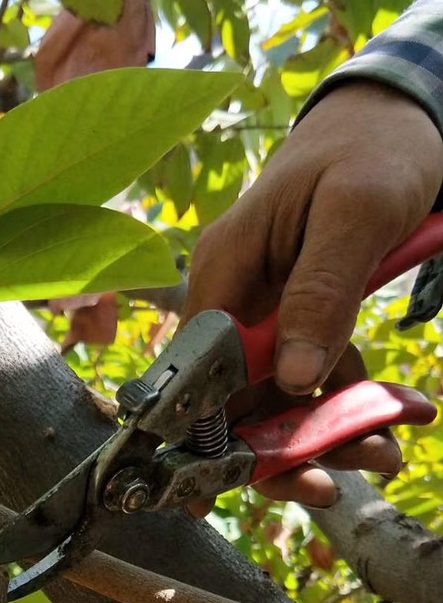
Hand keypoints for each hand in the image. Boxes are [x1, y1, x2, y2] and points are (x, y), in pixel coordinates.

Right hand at [184, 81, 442, 506]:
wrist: (404, 115)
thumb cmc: (374, 150)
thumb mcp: (356, 213)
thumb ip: (321, 292)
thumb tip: (291, 378)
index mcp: (225, 272)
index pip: (199, 374)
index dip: (208, 438)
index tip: (232, 487)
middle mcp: (237, 300)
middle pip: (240, 400)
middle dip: (287, 448)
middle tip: (338, 481)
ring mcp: (271, 312)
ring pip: (283, 399)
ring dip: (333, 433)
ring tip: (388, 450)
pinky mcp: (306, 318)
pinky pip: (321, 376)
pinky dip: (359, 402)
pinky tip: (402, 413)